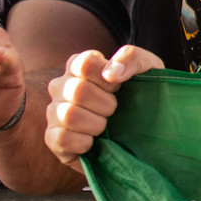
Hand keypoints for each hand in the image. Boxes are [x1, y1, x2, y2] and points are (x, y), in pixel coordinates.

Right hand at [45, 46, 163, 170]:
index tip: (119, 88)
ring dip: (96, 124)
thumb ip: (131, 57)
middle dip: (106, 105)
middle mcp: (61, 86)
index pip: (85, 63)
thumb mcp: (146, 68)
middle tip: (114, 111)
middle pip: (78, 91)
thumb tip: (110, 74)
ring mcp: (54, 112)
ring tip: (105, 127)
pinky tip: (93, 142)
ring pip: (69, 115)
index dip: (108, 79)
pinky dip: (83, 143)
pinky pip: (61, 138)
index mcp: (79, 65)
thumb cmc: (142, 94)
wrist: (145, 130)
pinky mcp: (53, 139)